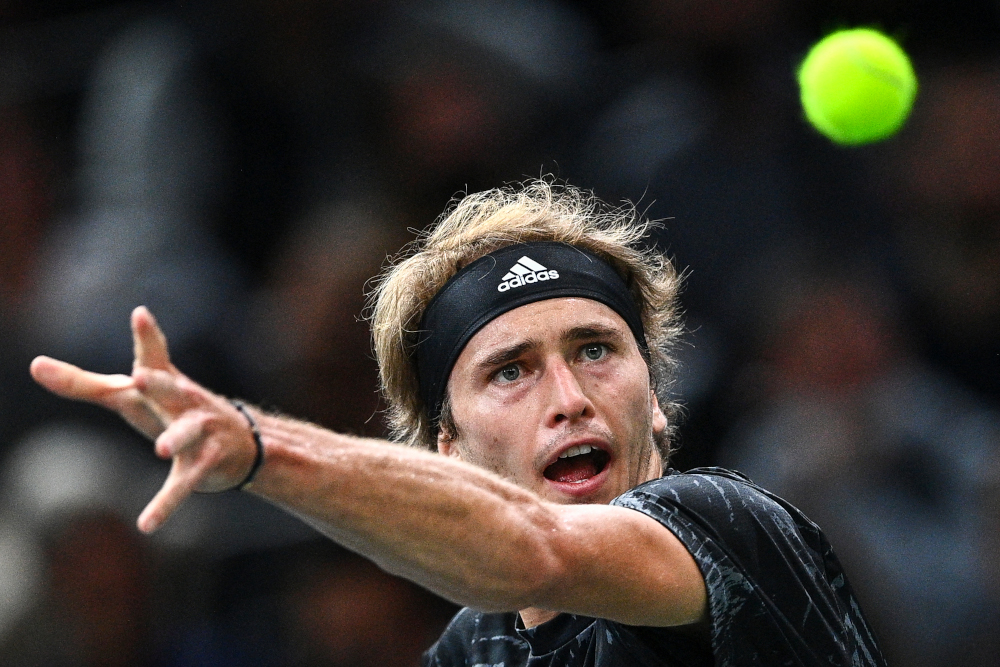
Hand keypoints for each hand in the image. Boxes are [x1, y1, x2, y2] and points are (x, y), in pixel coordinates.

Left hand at [30, 306, 257, 532]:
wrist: (240, 444)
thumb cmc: (174, 413)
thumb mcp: (134, 398)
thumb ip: (85, 383)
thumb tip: (34, 364)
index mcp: (166, 383)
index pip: (154, 355)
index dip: (147, 336)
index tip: (140, 315)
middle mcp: (186, 402)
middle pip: (173, 390)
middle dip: (161, 384)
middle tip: (143, 378)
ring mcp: (199, 433)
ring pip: (187, 435)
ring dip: (176, 440)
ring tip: (160, 448)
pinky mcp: (203, 466)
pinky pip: (182, 485)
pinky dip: (165, 504)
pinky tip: (147, 524)